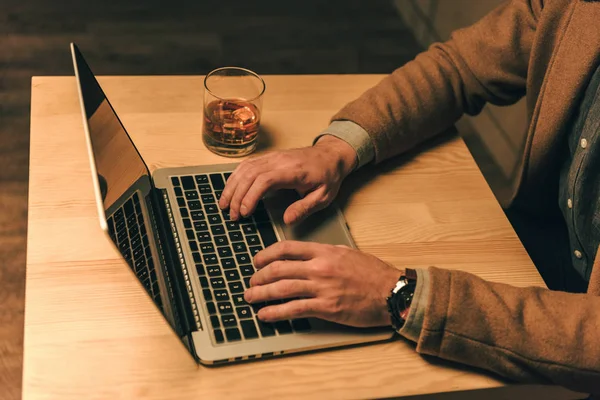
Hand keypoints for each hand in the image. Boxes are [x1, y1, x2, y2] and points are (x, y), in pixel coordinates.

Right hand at [219, 135, 356, 224]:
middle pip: (250, 175)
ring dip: (232, 186)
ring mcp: (272, 157)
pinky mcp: (268, 157)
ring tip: (224, 204)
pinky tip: (230, 189)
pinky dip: (235, 177)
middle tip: (232, 215)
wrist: (331, 155)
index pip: (264, 180)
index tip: (244, 213)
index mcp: (293, 171)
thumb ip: (305, 208)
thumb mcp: (323, 196)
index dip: (251, 196)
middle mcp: (279, 160)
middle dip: (237, 196)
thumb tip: (287, 220)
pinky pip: (247, 164)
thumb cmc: (327, 176)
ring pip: (245, 168)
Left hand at [244, 241, 402, 327]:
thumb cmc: (374, 274)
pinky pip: (294, 309)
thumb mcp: (348, 253)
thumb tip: (307, 256)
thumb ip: (326, 253)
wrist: (392, 292)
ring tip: (250, 298)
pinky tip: (265, 315)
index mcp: (324, 251)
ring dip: (261, 294)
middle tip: (250, 283)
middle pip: (279, 269)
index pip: (286, 248)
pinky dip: (275, 312)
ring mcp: (322, 288)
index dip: (266, 255)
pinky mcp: (326, 308)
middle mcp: (320, 267)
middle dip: (259, 276)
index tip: (256, 261)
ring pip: (282, 289)